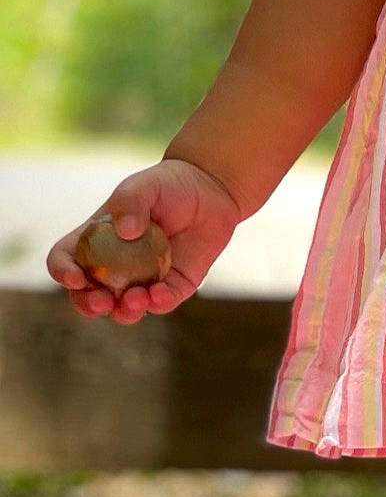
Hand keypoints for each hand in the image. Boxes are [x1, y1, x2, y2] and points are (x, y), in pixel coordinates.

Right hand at [45, 158, 242, 325]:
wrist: (211, 189)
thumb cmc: (168, 184)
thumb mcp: (144, 185)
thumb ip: (130, 201)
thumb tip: (126, 231)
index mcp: (95, 241)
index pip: (65, 260)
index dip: (63, 272)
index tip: (75, 278)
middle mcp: (114, 267)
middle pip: (88, 296)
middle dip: (89, 305)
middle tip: (101, 302)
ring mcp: (142, 279)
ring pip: (124, 309)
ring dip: (124, 311)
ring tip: (135, 300)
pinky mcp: (173, 285)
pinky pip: (161, 303)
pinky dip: (158, 303)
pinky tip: (160, 294)